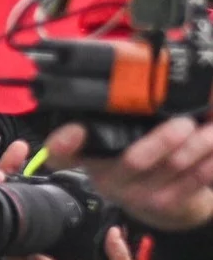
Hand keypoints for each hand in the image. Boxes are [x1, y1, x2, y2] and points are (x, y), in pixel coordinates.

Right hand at [43, 115, 212, 232]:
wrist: (166, 202)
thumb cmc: (146, 153)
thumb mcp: (130, 130)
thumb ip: (134, 98)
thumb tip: (145, 55)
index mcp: (92, 154)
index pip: (62, 153)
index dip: (63, 143)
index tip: (75, 131)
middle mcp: (108, 176)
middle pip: (131, 160)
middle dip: (163, 140)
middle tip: (184, 124)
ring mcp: (137, 194)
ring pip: (171, 167)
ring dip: (199, 145)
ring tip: (209, 130)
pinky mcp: (165, 205)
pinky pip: (193, 181)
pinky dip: (209, 163)